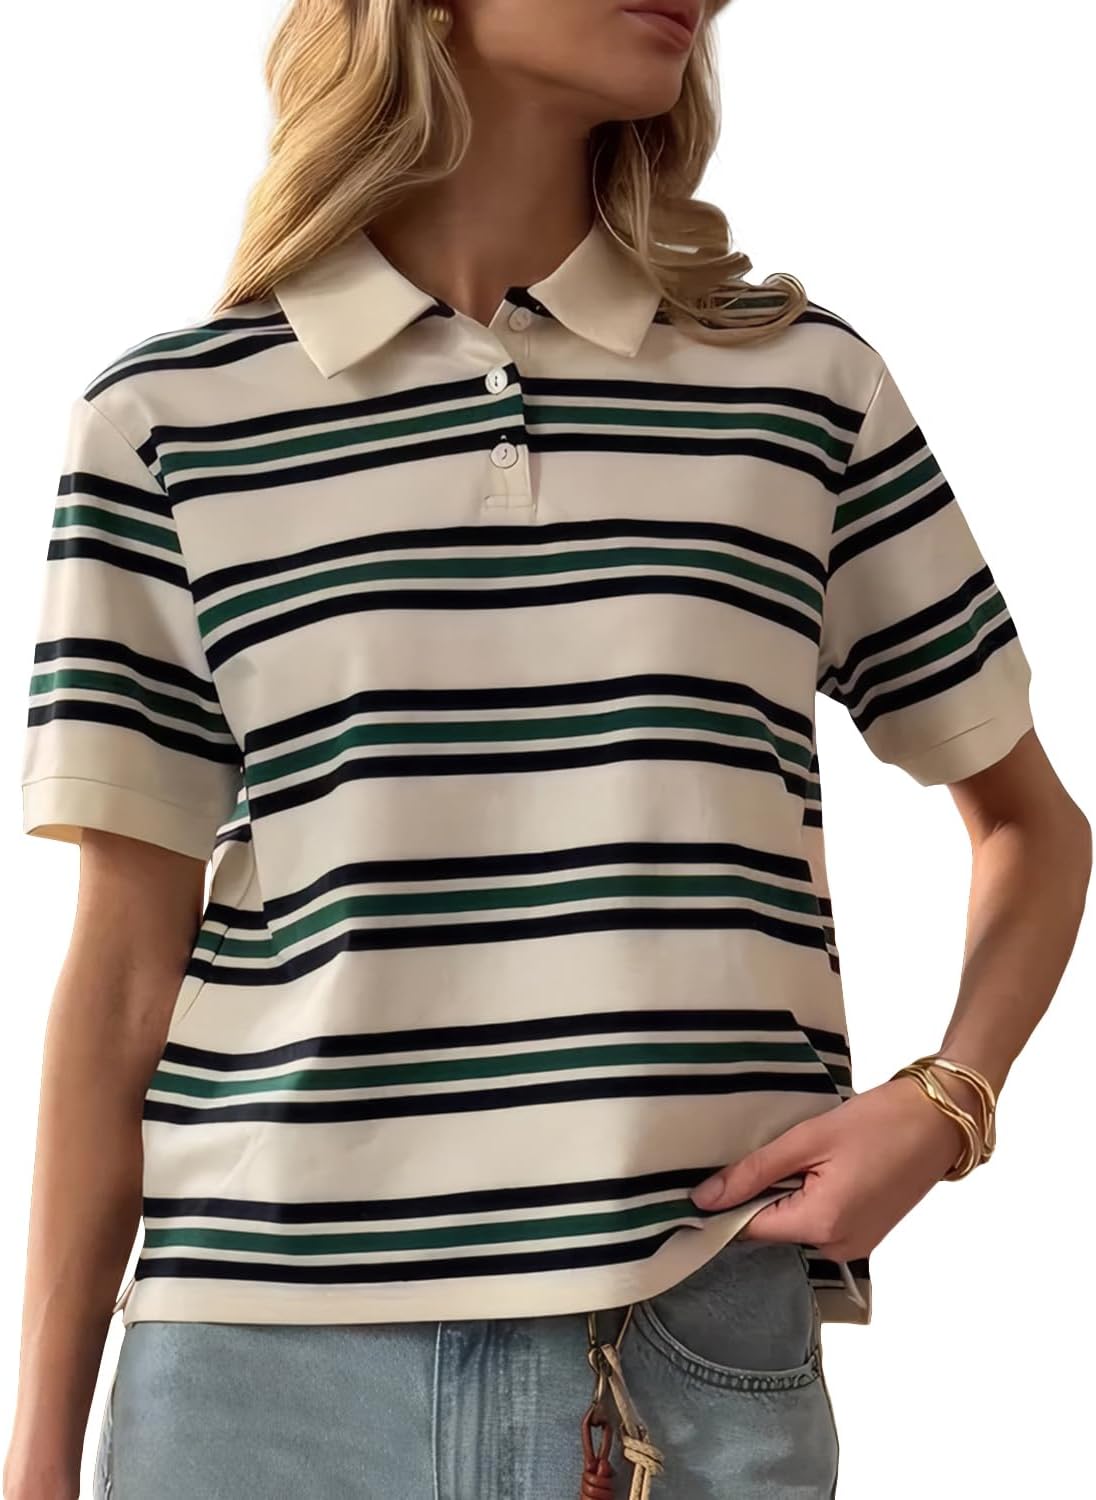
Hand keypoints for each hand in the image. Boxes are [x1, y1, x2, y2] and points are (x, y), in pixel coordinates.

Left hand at [690, 1073, 979, 1261]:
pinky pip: (820, 1223)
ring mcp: (855, 1245)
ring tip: (797, 1156)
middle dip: (760, 1195)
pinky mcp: (866, 1235)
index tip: (708, 1179)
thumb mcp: (809, 1139)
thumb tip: (704, 1199)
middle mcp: (837, 1247)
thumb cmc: (879, 1122)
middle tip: (765, 1153)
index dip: (726, 1206)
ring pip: (796, 1225)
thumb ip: (755, 1171)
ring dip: (787, 1195)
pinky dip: (810, 1199)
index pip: (749, 1230)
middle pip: (772, 1229)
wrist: (939, 1121)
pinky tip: (819, 1167)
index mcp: (821, 1225)